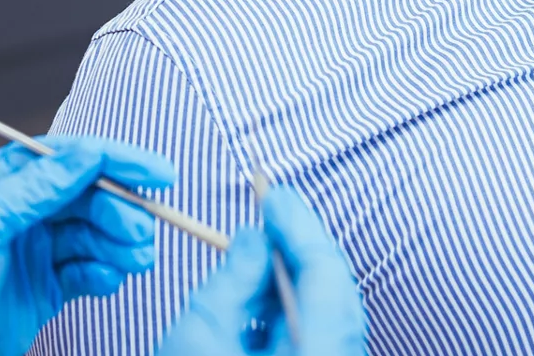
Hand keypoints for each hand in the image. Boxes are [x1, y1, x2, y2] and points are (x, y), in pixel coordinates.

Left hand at [0, 136, 176, 355]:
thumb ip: (33, 188)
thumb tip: (86, 153)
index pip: (66, 157)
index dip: (115, 160)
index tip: (158, 174)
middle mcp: (20, 211)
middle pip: (85, 197)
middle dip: (119, 212)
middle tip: (141, 233)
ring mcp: (34, 250)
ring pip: (92, 235)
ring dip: (119, 244)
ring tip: (137, 260)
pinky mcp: (45, 288)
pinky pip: (86, 273)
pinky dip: (103, 274)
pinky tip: (107, 281)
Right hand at [157, 187, 367, 355]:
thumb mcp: (199, 337)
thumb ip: (231, 279)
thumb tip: (253, 236)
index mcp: (317, 355)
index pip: (326, 275)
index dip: (299, 227)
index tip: (272, 194)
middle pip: (334, 294)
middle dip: (299, 247)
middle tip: (270, 206)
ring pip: (328, 316)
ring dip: (292, 277)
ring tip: (257, 247)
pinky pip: (317, 339)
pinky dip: (289, 311)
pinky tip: (259, 293)